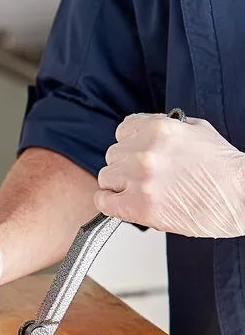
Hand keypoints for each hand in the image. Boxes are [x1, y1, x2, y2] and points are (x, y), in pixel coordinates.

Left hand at [94, 113, 244, 236]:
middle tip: (144, 175)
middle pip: (113, 155)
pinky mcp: (138, 206)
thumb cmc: (224, 169)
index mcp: (159, 129)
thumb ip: (165, 128)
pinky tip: (122, 203)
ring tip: (138, 190)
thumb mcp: (197, 130)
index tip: (137, 153)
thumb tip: (141, 133)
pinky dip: (109, 202)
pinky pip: (103, 201)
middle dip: (126, 164)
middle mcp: (145, 152)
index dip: (130, 144)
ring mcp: (140, 180)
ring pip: (106, 177)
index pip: (122, 130)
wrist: (242, 197)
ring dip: (119, 184)